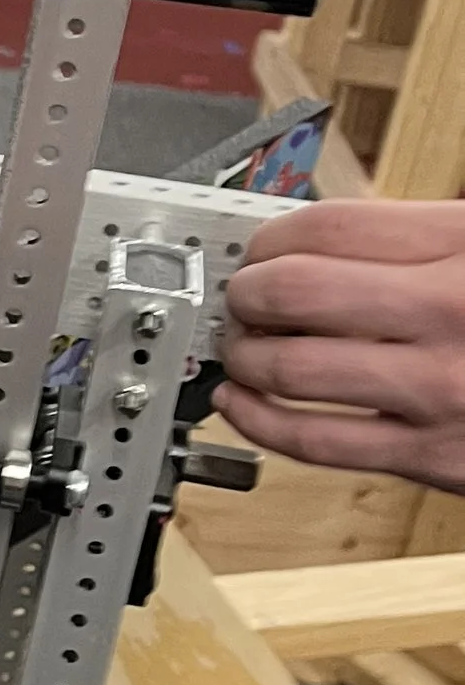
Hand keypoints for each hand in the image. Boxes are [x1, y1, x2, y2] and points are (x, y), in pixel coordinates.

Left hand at [218, 200, 464, 490]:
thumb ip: (426, 240)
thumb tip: (325, 241)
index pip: (332, 227)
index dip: (272, 234)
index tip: (258, 245)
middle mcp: (449, 314)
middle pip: (296, 290)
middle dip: (248, 291)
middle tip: (241, 295)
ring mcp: (437, 390)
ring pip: (290, 367)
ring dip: (244, 354)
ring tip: (242, 345)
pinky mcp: (433, 457)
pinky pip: (315, 441)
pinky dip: (260, 419)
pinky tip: (246, 402)